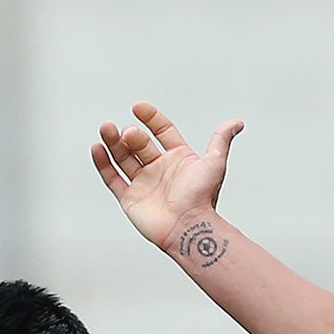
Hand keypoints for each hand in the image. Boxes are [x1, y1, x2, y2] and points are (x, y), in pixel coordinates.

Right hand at [91, 101, 243, 250]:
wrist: (189, 226)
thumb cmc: (203, 198)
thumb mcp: (214, 163)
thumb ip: (221, 140)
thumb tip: (237, 123)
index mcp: (178, 159)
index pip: (162, 131)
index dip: (151, 118)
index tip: (139, 108)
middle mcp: (160, 169)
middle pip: (140, 144)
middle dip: (131, 135)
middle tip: (129, 133)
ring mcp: (143, 183)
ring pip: (123, 157)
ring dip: (113, 142)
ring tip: (106, 128)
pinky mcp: (130, 198)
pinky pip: (112, 178)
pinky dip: (103, 163)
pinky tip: (97, 148)